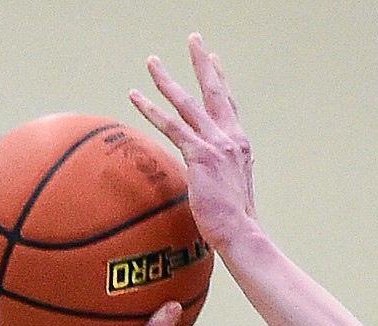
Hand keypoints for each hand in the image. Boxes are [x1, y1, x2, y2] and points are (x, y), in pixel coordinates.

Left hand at [130, 34, 256, 255]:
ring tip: (152, 61)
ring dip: (166, 80)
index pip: (228, 106)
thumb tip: (209, 180)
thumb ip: (220, 176)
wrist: (241, 234)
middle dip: (202, 62)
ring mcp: (216, 145)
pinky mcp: (199, 155)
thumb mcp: (231, 192)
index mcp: (239, 146)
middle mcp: (230, 139)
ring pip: (187, 103)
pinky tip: (135, 96)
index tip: (214, 60)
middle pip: (213, 91)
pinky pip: (171, 125)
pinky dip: (151, 109)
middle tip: (194, 39)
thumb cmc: (235, 223)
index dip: (221, 80)